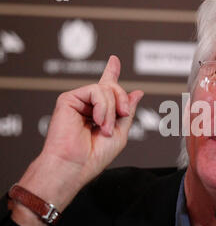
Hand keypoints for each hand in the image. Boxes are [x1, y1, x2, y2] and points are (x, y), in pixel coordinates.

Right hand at [43, 55, 142, 182]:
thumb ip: (128, 111)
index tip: (115, 60)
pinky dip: (103, 107)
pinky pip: (96, 91)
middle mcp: (88, 105)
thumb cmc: (95, 155)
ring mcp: (79, 101)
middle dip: (123, 101)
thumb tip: (137, 93)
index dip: (111, 72)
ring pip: (106, 89)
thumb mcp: (121, 132)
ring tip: (105, 128)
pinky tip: (97, 121)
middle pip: (112, 88)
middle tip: (123, 114)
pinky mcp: (68, 99)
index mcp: (100, 112)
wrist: (76, 165)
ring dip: (111, 110)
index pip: (106, 88)